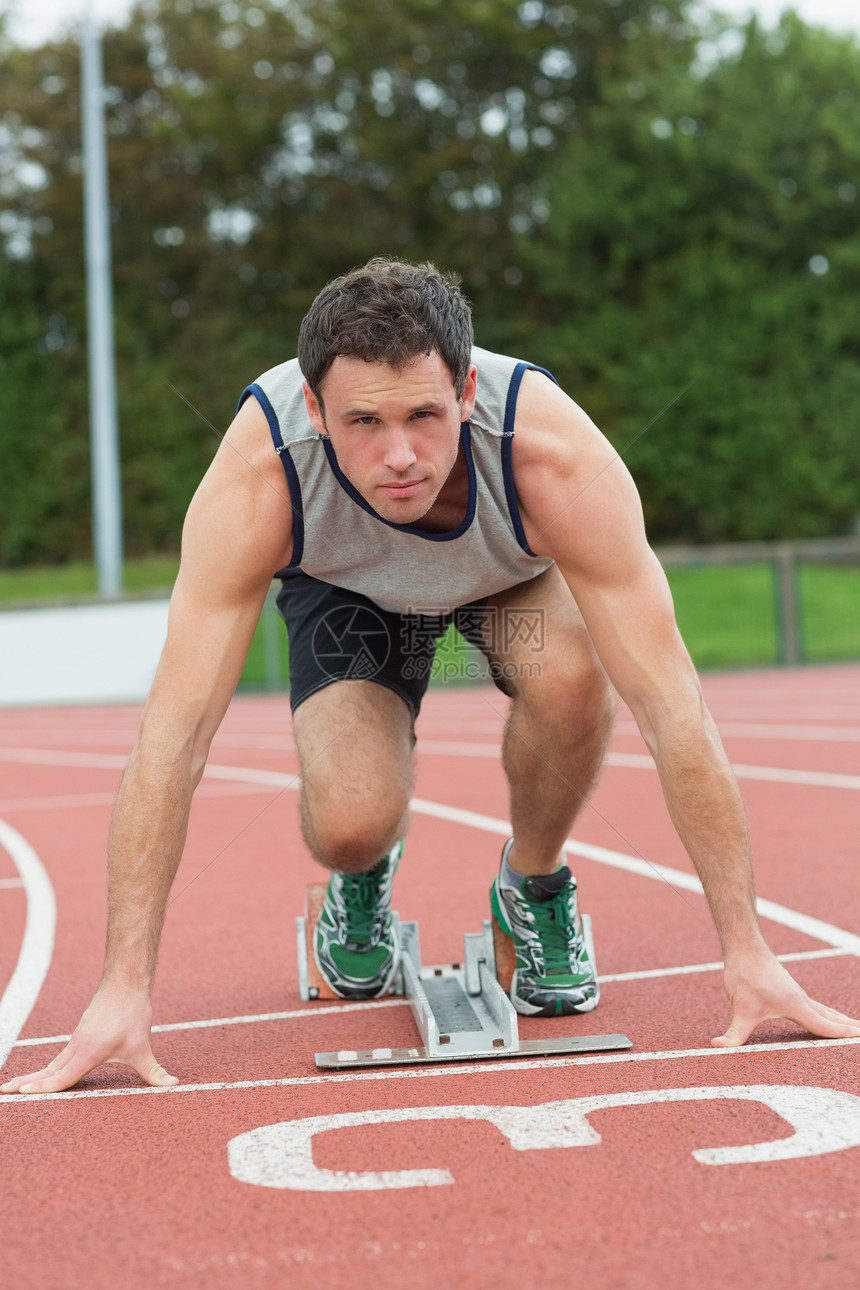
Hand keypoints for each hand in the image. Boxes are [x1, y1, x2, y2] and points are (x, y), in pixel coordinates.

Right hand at [0, 984, 178, 1093]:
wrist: (126, 982)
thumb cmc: (131, 1013)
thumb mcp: (143, 1046)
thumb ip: (154, 1071)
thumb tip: (173, 1084)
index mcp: (87, 1052)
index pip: (60, 1076)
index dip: (42, 1087)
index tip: (22, 1093)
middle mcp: (77, 1046)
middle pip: (48, 1070)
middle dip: (27, 1082)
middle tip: (6, 1092)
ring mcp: (77, 1039)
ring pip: (53, 1062)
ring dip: (36, 1074)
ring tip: (18, 1085)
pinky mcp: (81, 1033)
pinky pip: (61, 1055)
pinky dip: (49, 1066)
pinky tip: (46, 1072)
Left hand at [712, 947, 859, 1047]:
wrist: (744, 947)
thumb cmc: (745, 976)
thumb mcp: (740, 1009)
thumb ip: (733, 1033)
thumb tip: (717, 1046)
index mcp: (795, 1005)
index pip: (822, 1025)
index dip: (840, 1034)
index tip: (857, 1038)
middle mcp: (801, 999)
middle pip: (830, 1017)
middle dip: (847, 1028)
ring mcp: (796, 993)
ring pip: (824, 1010)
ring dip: (840, 1020)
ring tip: (854, 1028)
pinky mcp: (790, 990)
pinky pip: (814, 1005)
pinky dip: (827, 1013)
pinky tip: (825, 1015)